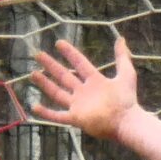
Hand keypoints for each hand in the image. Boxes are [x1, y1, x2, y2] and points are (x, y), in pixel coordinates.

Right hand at [20, 35, 140, 140]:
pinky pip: (57, 116)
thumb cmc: (127, 100)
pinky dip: (46, 113)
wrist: (126, 122)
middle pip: (64, 76)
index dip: (70, 53)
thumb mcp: (126, 74)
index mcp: (94, 81)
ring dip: (45, 83)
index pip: (79, 63)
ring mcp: (78, 105)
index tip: (58, 43)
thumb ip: (122, 57)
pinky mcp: (75, 118)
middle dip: (51, 65)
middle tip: (38, 55)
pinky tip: (34, 107)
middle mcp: (83, 92)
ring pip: (57, 93)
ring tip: (33, 73)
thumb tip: (120, 38)